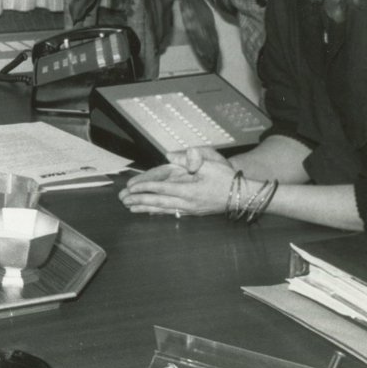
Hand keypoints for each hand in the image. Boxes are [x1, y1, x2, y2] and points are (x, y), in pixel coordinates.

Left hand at [118, 146, 233, 216]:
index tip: (130, 187)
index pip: (160, 188)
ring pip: (162, 209)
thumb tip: (170, 155)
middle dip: (138, 200)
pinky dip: (158, 212)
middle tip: (122, 199)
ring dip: (145, 208)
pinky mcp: (193, 212)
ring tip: (130, 208)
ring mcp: (189, 209)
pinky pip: (171, 212)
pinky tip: (149, 212)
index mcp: (189, 189)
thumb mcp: (210, 163)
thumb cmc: (227, 178)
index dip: (144, 188)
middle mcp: (187, 202)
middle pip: (157, 202)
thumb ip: (189, 159)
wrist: (243, 196)